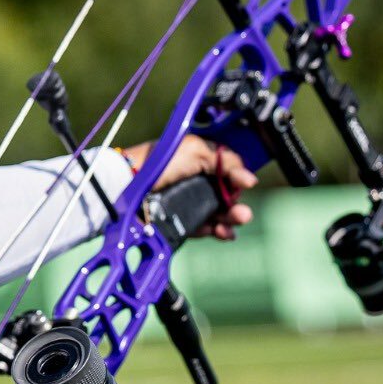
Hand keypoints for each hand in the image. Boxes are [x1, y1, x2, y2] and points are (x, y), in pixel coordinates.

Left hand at [118, 135, 255, 239]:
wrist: (131, 185)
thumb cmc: (161, 163)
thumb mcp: (196, 151)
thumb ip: (226, 161)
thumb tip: (250, 179)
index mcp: (200, 159)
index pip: (228, 171)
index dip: (238, 178)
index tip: (246, 183)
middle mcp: (196, 180)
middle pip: (226, 195)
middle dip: (237, 204)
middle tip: (243, 213)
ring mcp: (188, 201)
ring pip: (218, 213)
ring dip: (231, 219)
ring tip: (238, 221)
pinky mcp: (180, 220)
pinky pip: (204, 228)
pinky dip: (217, 231)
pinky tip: (224, 232)